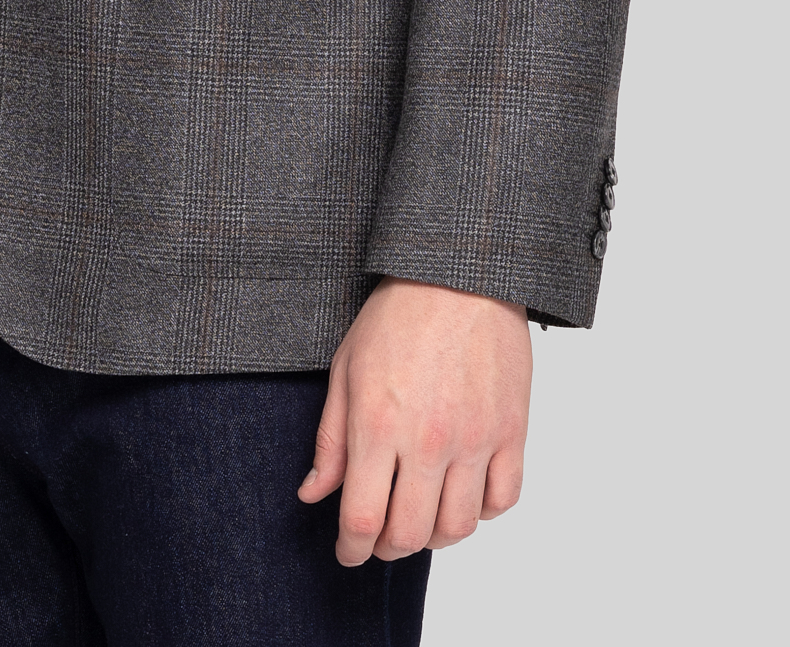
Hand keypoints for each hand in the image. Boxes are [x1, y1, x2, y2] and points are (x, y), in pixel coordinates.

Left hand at [298, 276, 530, 564]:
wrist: (460, 275)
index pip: (363, 520)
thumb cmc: (398, 315)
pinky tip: (462, 496)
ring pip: (458, 527)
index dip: (351, 549)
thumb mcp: (346, 370)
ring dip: (433, 537)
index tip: (347, 552)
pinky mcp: (512, 431)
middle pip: (410, 535)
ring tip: (419, 519)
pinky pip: (503, 500)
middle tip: (379, 539)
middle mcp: (428, 441)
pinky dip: (481, 512)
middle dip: (387, 549)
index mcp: (378, 425)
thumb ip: (330, 441)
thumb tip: (314, 495)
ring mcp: (475, 439)